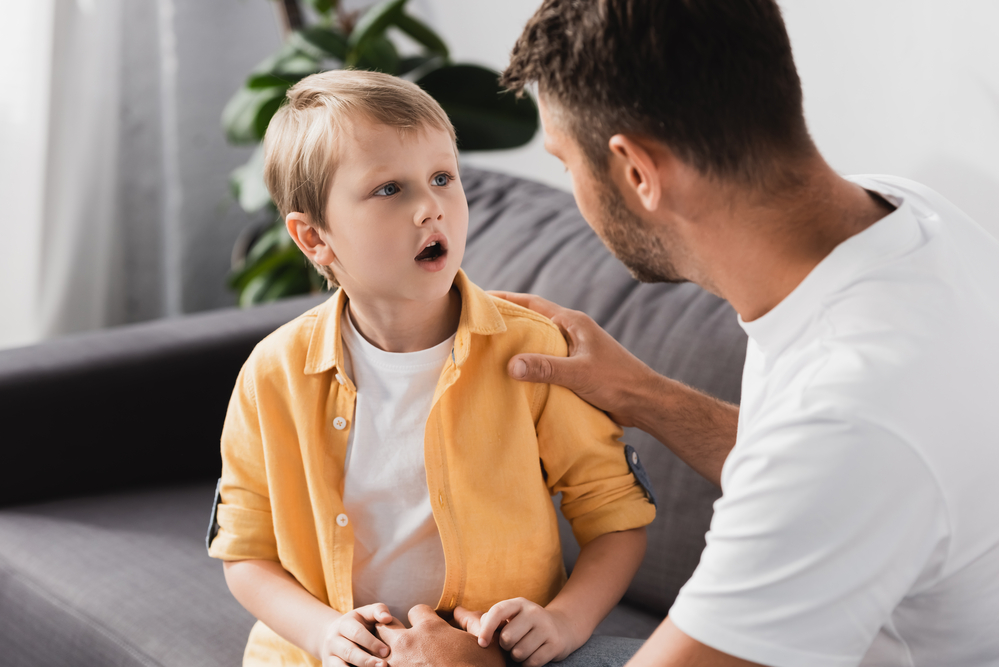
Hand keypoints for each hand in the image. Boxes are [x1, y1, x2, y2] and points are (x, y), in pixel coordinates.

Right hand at [319, 603, 394, 666]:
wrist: (333, 635)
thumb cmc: (358, 623)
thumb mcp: (366, 613)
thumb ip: (378, 611)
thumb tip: (387, 618)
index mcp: (344, 624)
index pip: (357, 633)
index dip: (372, 643)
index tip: (386, 651)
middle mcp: (333, 639)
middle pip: (349, 652)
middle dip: (367, 660)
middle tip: (383, 665)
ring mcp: (329, 654)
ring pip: (341, 666)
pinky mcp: (328, 665)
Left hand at [376, 604, 503, 666]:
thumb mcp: (484, 641)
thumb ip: (471, 622)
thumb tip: (461, 612)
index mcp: (430, 628)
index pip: (416, 611)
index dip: (422, 618)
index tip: (426, 627)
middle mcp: (409, 642)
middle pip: (386, 627)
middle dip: (392, 631)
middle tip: (401, 641)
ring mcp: (399, 664)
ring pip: (378, 651)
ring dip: (384, 653)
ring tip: (393, 659)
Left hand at [474, 597, 580, 666]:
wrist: (562, 627)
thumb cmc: (527, 624)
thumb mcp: (513, 615)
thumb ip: (493, 619)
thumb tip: (479, 631)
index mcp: (519, 603)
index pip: (497, 612)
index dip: (486, 629)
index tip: (482, 643)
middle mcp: (534, 612)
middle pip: (507, 638)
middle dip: (505, 646)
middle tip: (512, 644)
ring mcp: (547, 628)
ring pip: (519, 653)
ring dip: (517, 656)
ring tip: (523, 649)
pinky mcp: (555, 644)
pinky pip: (532, 663)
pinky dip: (528, 663)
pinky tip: (532, 655)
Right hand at [490, 291, 657, 427]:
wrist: (644, 402)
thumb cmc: (617, 381)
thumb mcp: (579, 373)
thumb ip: (546, 367)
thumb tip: (510, 365)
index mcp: (573, 323)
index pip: (534, 304)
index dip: (508, 299)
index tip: (484, 298)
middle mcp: (572, 332)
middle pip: (534, 321)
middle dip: (509, 322)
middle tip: (481, 327)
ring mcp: (575, 350)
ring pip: (540, 343)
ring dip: (520, 345)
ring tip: (492, 351)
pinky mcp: (577, 368)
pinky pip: (547, 361)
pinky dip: (531, 364)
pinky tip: (517, 375)